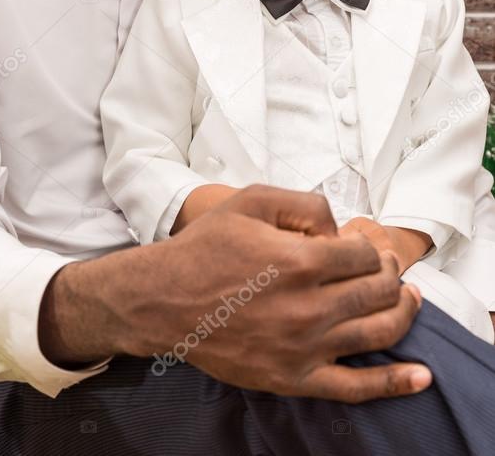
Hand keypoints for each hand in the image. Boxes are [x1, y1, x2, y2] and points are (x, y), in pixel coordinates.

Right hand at [40, 185, 430, 402]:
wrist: (165, 301)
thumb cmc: (206, 248)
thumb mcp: (250, 200)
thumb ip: (303, 202)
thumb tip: (339, 226)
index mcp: (298, 260)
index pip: (364, 254)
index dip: (368, 246)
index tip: (357, 246)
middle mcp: (308, 306)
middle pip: (378, 290)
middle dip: (389, 274)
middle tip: (385, 268)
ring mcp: (304, 347)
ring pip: (378, 331)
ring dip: (402, 312)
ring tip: (408, 300)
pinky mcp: (295, 377)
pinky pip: (356, 387)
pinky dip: (394, 382)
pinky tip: (421, 377)